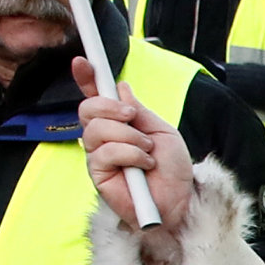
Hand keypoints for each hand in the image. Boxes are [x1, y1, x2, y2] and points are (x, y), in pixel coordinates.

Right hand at [77, 59, 190, 231]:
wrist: (181, 203)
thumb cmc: (172, 171)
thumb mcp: (162, 132)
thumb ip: (140, 111)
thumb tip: (120, 86)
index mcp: (119, 124)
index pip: (96, 97)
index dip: (88, 79)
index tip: (83, 61)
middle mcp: (104, 138)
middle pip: (88, 109)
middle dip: (110, 107)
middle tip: (133, 117)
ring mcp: (98, 155)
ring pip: (97, 129)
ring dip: (129, 137)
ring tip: (148, 151)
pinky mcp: (98, 174)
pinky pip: (106, 152)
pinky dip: (131, 154)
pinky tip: (144, 165)